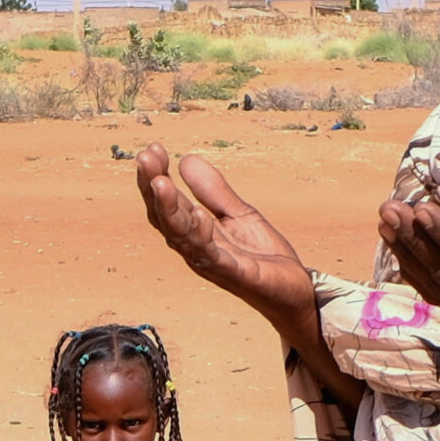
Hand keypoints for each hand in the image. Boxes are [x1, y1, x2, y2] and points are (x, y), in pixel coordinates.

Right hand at [136, 143, 316, 325]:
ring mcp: (212, 263)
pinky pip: (213, 257)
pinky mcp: (235, 275)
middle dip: (153, 188)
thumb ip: (214, 191)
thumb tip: (186, 159)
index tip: (152, 148)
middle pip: (165, 218)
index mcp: (195, 232)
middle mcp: (195, 249)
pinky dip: (203, 238)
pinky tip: (198, 216)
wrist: (293, 292)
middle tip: (146, 158)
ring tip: (161, 182)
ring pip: (181, 236)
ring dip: (169, 209)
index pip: (167, 203)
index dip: (156, 177)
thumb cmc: (263, 257)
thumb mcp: (239, 214)